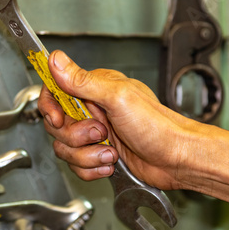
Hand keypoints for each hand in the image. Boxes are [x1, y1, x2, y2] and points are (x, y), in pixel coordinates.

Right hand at [38, 50, 228, 228]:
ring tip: (110, 151)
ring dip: (87, 156)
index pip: (55, 91)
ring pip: (66, 148)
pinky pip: (77, 165)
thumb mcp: (118, 98)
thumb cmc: (158, 127)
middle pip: (57, 125)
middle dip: (76, 136)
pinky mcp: (99, 154)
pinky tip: (110, 164)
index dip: (50, 107)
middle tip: (100, 133)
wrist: (177, 159)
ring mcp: (96, 134)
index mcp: (96, 89)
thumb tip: (56, 60)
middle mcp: (94, 110)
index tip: (58, 119)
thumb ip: (83, 81)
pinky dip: (92, 169)